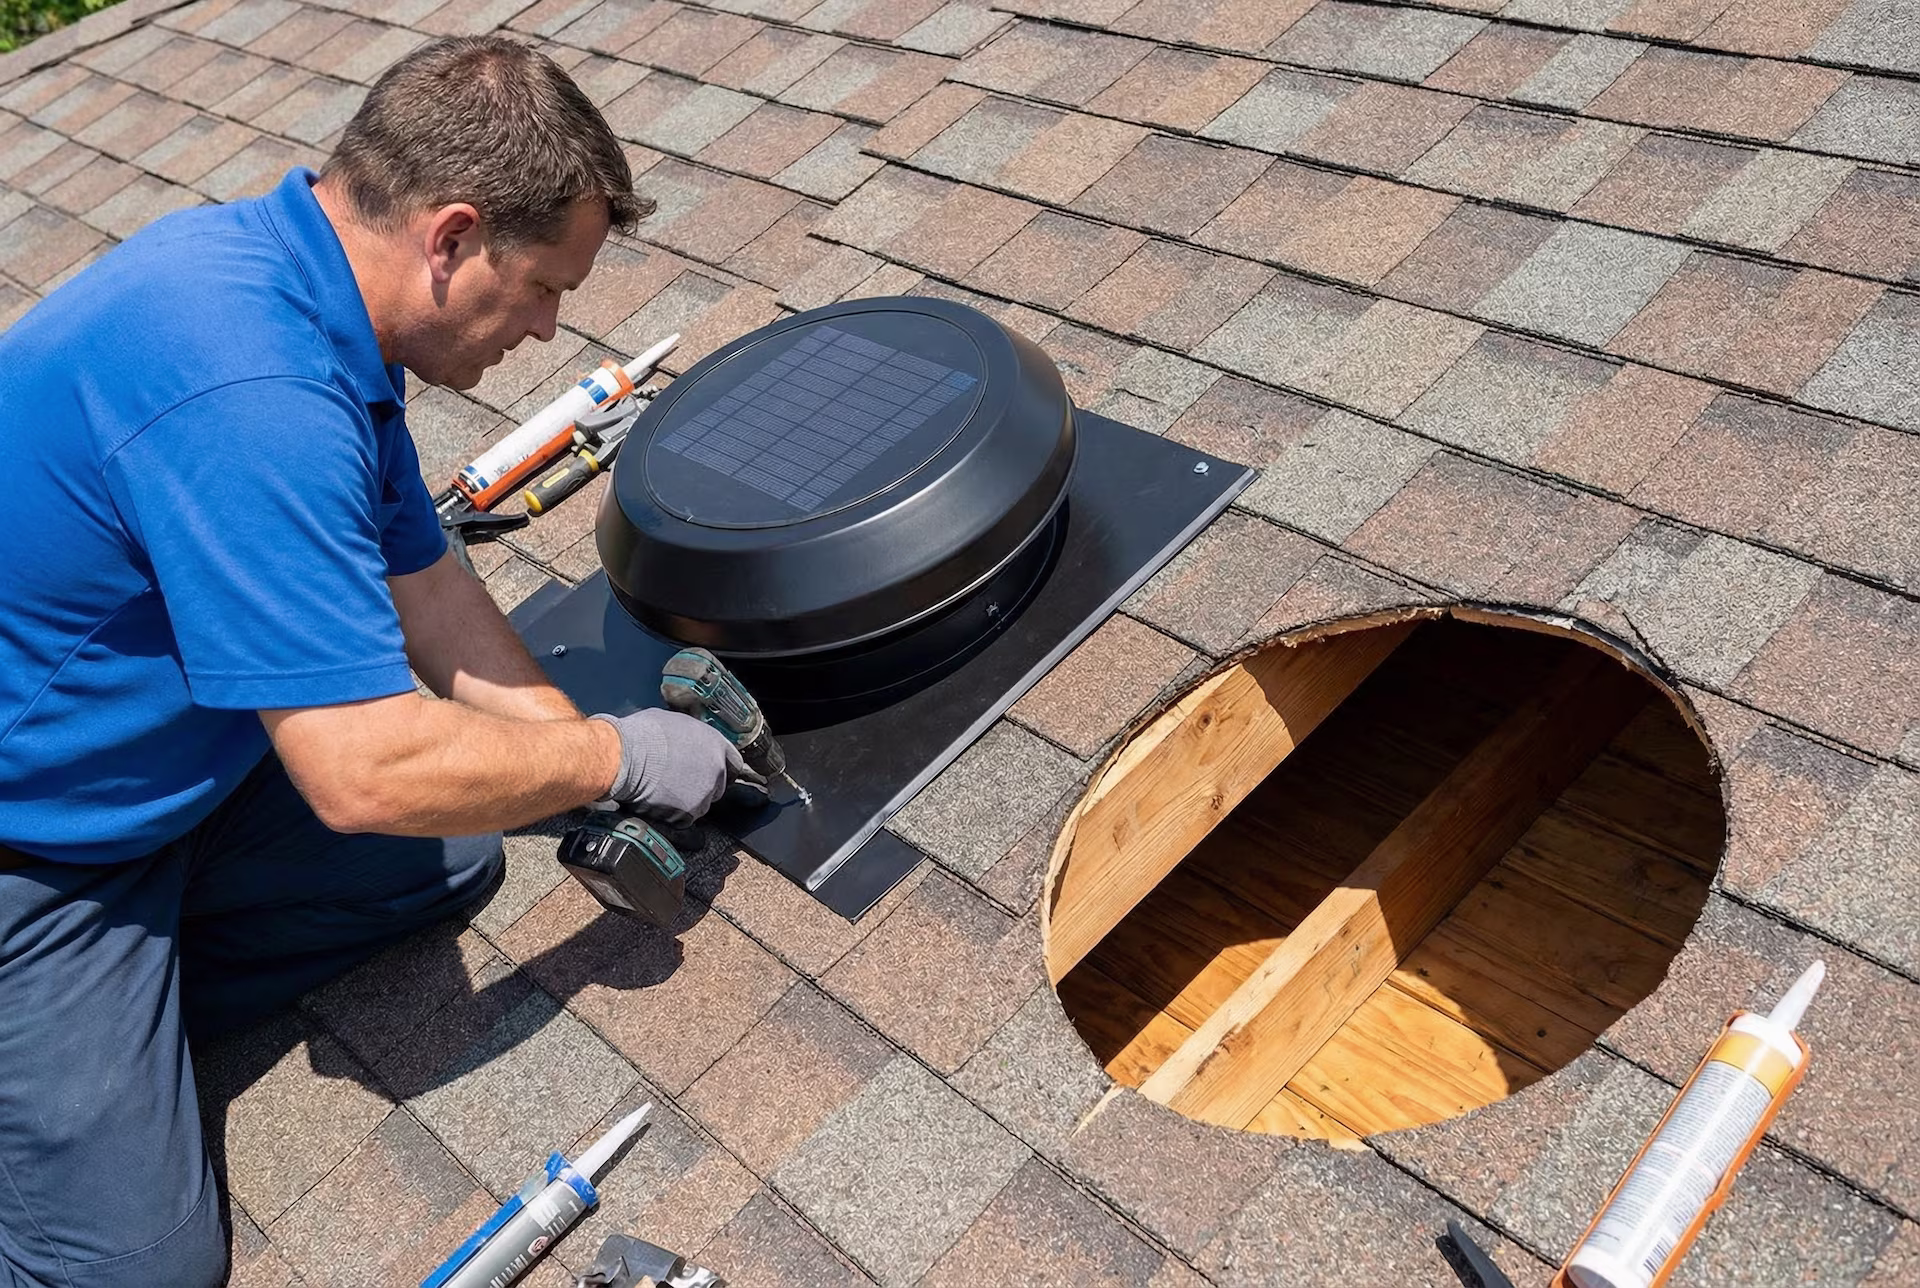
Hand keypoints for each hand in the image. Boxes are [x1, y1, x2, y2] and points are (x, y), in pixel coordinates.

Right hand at [590, 709, 760, 823]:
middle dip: (701, 787)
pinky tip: (655, 802)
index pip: (733, 762)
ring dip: (685, 803)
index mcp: (716, 744)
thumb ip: (689, 736)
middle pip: (717, 787)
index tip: (712, 774)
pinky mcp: (689, 812)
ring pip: (700, 804)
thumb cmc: (643, 734)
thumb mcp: (673, 723)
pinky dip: (671, 815)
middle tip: (677, 784)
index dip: (721, 769)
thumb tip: (685, 741)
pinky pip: (683, 819)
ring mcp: (704, 793)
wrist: (625, 756)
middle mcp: (716, 769)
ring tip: (661, 792)